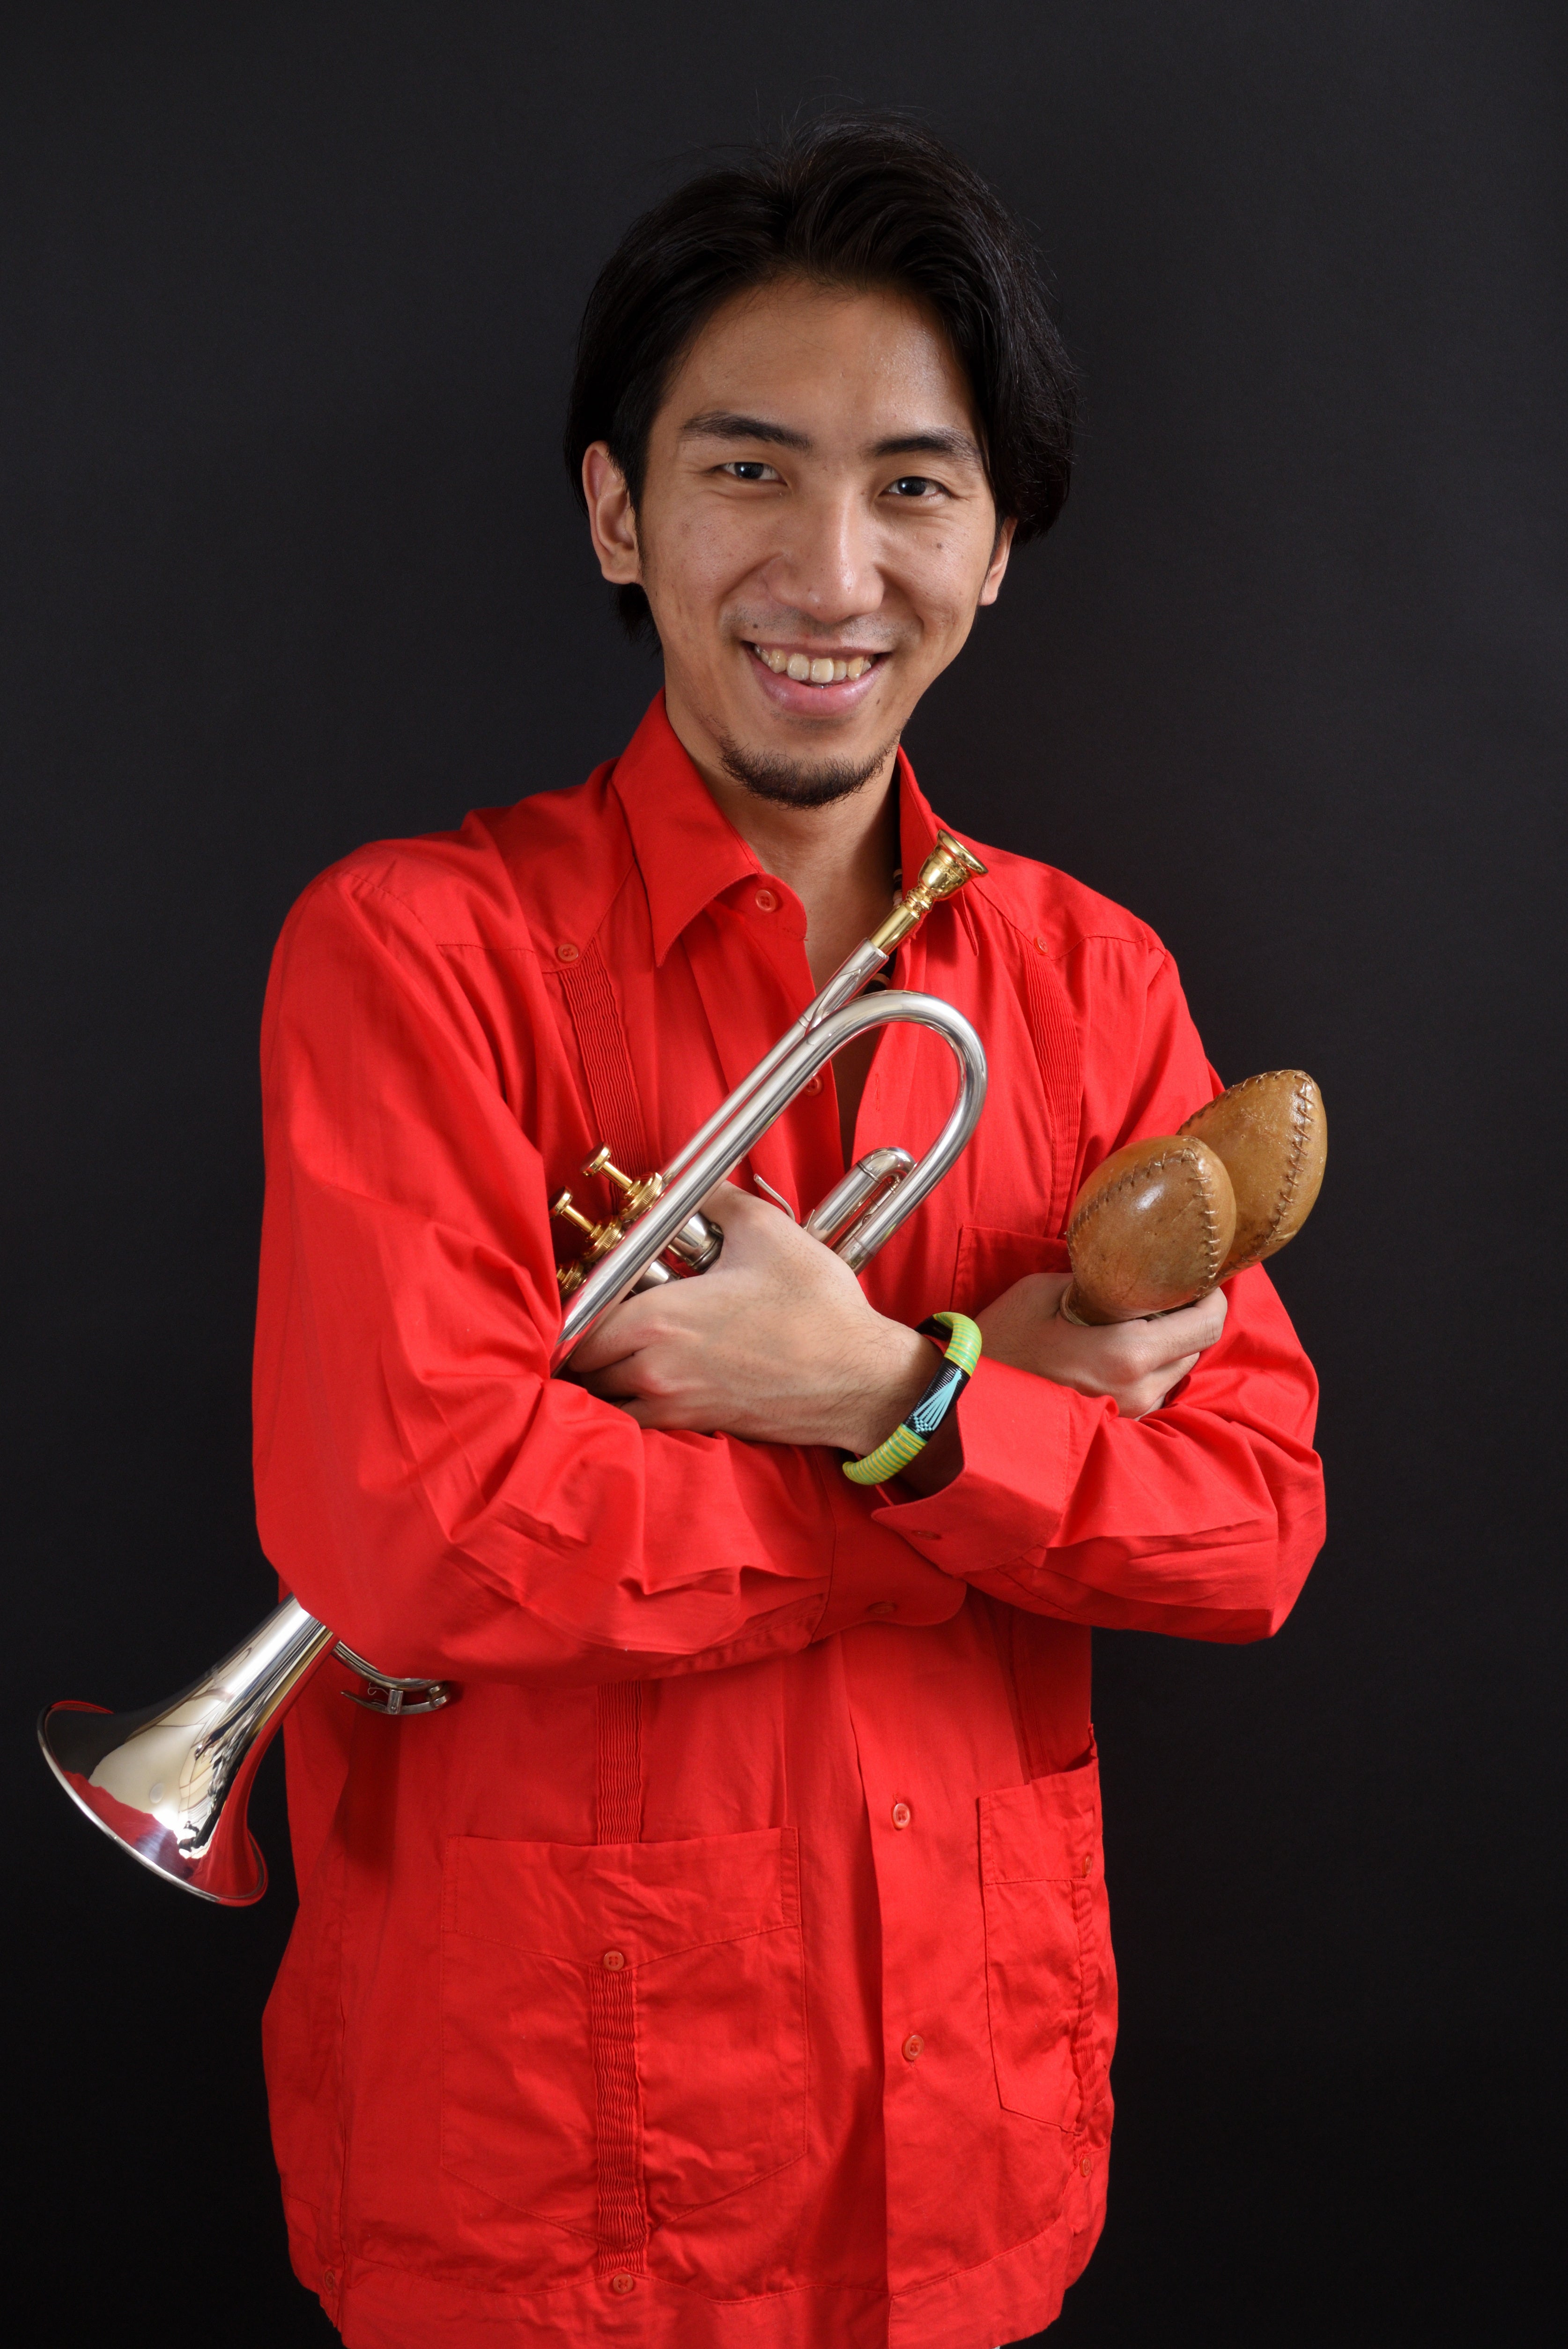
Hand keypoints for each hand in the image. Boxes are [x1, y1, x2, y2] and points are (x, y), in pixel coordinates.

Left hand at [565, 1182, 933, 1453]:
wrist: (859, 1377)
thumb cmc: (817, 1308)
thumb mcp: (768, 1233)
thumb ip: (719, 1201)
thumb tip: (695, 1184)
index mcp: (659, 1319)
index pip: (582, 1322)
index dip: (578, 1308)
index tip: (588, 1294)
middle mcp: (655, 1368)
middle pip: (585, 1364)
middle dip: (587, 1342)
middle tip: (603, 1318)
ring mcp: (675, 1404)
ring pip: (607, 1399)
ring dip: (604, 1378)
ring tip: (619, 1353)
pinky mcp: (698, 1427)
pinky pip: (639, 1424)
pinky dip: (631, 1407)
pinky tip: (651, 1382)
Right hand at [975, 1272, 1227, 1419]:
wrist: (966, 1396)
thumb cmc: (999, 1342)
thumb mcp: (1043, 1291)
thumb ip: (1094, 1281)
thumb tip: (1122, 1270)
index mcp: (1128, 1354)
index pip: (1206, 1325)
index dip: (1212, 1297)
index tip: (1201, 1279)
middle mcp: (1138, 1389)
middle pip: (1196, 1347)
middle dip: (1188, 1318)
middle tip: (1165, 1293)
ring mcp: (1129, 1412)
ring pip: (1176, 1371)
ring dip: (1168, 1346)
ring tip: (1135, 1322)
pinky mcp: (1116, 1425)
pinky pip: (1152, 1391)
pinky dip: (1147, 1369)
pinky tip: (1117, 1352)